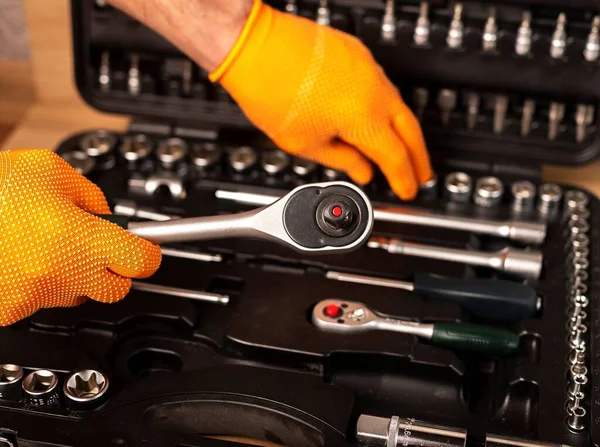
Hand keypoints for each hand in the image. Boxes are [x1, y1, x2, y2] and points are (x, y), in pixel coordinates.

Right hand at [0, 149, 161, 325]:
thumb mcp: (47, 169)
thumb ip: (88, 192)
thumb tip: (103, 212)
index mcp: (82, 238)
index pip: (143, 261)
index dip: (150, 253)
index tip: (148, 249)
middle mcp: (64, 273)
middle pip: (117, 288)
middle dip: (113, 268)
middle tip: (95, 245)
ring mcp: (36, 296)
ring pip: (77, 294)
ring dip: (72, 273)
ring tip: (42, 243)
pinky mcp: (12, 311)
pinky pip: (41, 300)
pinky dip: (38, 282)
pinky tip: (18, 258)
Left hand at [211, 1, 432, 198]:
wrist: (255, 46)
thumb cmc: (271, 91)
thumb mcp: (304, 143)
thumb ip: (341, 160)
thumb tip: (361, 170)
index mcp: (363, 118)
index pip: (395, 157)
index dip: (404, 178)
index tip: (407, 190)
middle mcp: (373, 90)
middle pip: (410, 130)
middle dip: (419, 157)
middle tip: (423, 174)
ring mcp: (368, 68)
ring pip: (399, 105)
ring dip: (405, 131)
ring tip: (403, 149)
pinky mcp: (358, 54)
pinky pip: (383, 85)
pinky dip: (388, 107)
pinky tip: (381, 118)